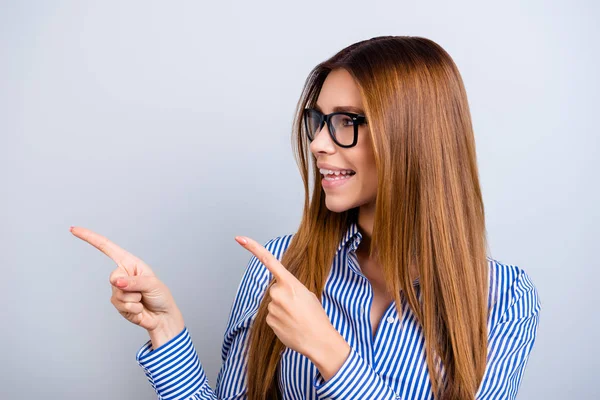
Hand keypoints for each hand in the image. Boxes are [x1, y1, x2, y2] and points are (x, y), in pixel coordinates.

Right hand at [70, 226, 183, 345]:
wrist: (162, 317)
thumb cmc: (160, 296)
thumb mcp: (152, 284)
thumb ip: (134, 281)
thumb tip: (117, 282)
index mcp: (131, 263)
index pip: (107, 248)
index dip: (90, 238)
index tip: (74, 230)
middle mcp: (123, 274)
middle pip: (113, 277)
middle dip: (130, 286)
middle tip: (143, 291)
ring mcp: (118, 289)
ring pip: (118, 294)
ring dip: (134, 300)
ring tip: (143, 300)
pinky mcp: (117, 304)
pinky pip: (121, 306)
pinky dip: (133, 308)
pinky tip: (140, 308)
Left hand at [234, 236, 350, 379]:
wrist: (318, 340)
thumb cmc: (316, 316)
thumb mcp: (307, 294)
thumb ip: (290, 288)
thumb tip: (278, 293)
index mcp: (290, 282)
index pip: (269, 261)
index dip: (253, 248)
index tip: (240, 238)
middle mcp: (278, 293)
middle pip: (274, 289)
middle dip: (283, 296)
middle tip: (298, 307)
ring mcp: (272, 307)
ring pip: (273, 304)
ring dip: (282, 309)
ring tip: (297, 318)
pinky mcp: (268, 321)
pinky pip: (271, 317)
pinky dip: (280, 320)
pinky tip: (291, 326)